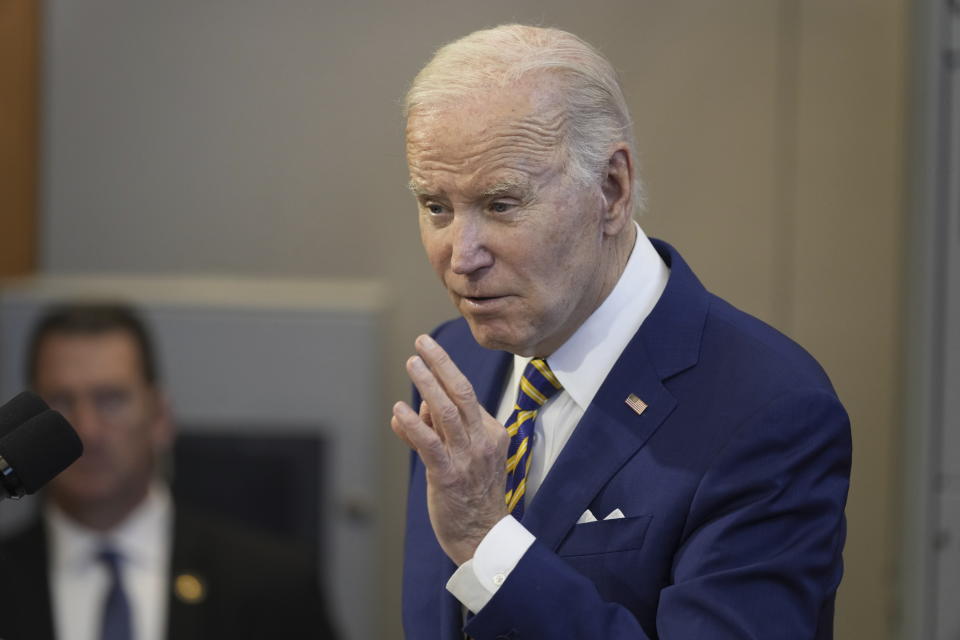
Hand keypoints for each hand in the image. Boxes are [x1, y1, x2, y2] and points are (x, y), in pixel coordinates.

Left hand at [391, 334, 509, 564]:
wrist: (483, 538)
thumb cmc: (472, 496)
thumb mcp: (463, 457)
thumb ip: (437, 432)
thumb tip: (412, 410)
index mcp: (492, 433)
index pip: (467, 397)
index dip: (443, 376)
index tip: (427, 355)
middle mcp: (483, 441)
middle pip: (463, 393)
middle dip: (441, 364)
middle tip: (422, 342)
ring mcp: (468, 458)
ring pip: (448, 412)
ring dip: (428, 385)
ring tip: (411, 362)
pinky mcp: (449, 476)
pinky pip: (431, 444)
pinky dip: (415, 425)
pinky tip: (400, 410)